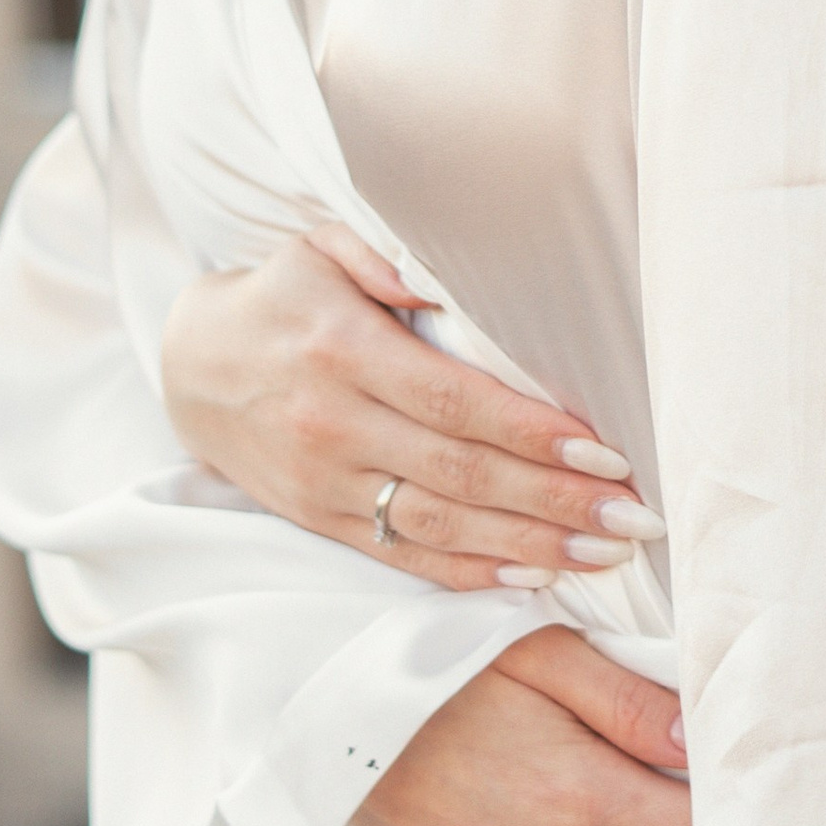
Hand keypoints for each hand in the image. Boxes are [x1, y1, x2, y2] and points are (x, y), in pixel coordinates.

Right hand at [163, 222, 655, 591]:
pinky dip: (470, 573)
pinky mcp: (318, 521)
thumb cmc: (284, 295)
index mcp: (346, 354)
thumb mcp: (322, 247)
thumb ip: (388, 258)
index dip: (534, 434)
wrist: (191, 364)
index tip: (605, 452)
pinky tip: (533, 578)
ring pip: (441, 527)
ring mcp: (324, 485)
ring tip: (604, 553)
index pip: (457, 404)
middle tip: (634, 517)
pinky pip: (402, 558)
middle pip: (463, 476)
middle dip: (557, 501)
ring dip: (530, 546)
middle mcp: (335, 427)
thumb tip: (451, 282)